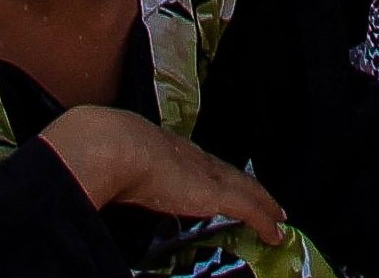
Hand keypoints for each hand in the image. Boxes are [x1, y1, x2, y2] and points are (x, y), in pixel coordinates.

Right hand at [41, 106, 288, 246]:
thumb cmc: (104, 155)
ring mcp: (209, 175)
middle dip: (251, 189)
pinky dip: (264, 221)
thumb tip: (100, 189)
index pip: (203, 166)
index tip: (230, 184)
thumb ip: (120, 180)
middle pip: (232, 175)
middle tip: (268, 203)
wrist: (113, 147)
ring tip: (277, 216)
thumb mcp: (115, 168)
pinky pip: (250, 210)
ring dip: (264, 204)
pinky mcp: (217, 193)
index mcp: (171, 152)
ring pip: (248, 190)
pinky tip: (276, 233)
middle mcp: (196, 160)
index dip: (219, 177)